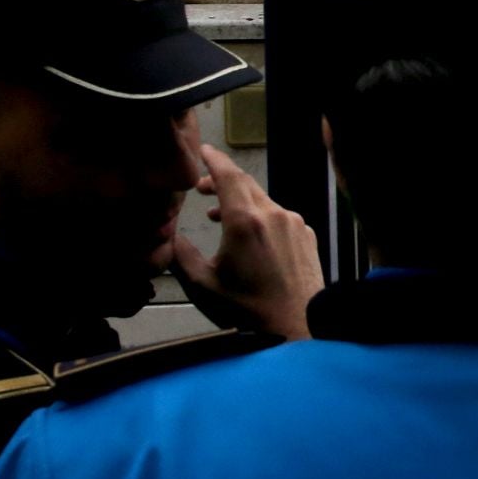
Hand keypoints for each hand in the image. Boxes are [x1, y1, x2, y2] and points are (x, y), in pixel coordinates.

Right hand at [170, 144, 321, 339]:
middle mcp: (274, 215)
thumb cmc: (246, 310)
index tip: (202, 150)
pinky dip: (261, 217)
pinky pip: (280, 217)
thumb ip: (181, 254)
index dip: (214, 160)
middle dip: (222, 181)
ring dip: (240, 202)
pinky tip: (250, 237)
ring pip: (263, 201)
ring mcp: (295, 225)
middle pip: (246, 184)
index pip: (229, 176)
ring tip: (217, 216)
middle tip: (202, 188)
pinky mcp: (307, 237)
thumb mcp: (201, 285)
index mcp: (246, 221)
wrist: (296, 328)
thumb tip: (170, 236)